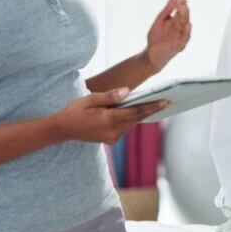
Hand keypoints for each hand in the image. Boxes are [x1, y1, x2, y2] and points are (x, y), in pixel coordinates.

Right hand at [51, 88, 168, 143]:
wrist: (63, 129)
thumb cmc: (75, 111)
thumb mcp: (90, 99)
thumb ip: (110, 96)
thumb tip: (127, 91)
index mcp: (108, 120)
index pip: (135, 112)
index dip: (152, 106)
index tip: (165, 102)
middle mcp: (113, 131)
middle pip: (137, 118)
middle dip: (151, 110)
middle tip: (166, 101)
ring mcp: (112, 138)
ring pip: (132, 123)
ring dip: (141, 114)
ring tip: (155, 103)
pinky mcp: (111, 140)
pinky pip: (126, 127)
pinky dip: (131, 119)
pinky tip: (136, 111)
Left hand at [143, 0, 190, 70]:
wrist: (151, 54)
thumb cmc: (156, 37)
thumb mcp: (160, 20)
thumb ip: (167, 10)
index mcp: (176, 21)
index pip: (180, 9)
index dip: (180, 1)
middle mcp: (180, 28)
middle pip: (183, 16)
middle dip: (183, 7)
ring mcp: (180, 37)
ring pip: (185, 25)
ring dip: (185, 16)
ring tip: (184, 6)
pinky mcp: (179, 46)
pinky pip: (184, 39)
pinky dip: (186, 32)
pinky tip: (188, 25)